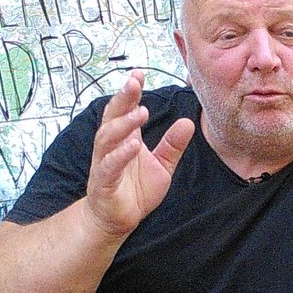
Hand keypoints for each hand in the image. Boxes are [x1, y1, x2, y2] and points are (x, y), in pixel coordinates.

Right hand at [85, 70, 193, 241]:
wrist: (118, 219)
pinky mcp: (103, 183)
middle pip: (112, 117)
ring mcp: (105, 163)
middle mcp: (111, 146)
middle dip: (123, 98)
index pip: (125, 109)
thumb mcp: (162, 165)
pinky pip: (109, 166)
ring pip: (107, 138)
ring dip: (123, 124)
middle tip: (134, 82)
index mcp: (125, 138)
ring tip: (140, 112)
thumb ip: (173, 145)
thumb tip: (188, 122)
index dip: (131, 92)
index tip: (139, 73)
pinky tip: (133, 145)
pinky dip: (120, 154)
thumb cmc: (136, 189)